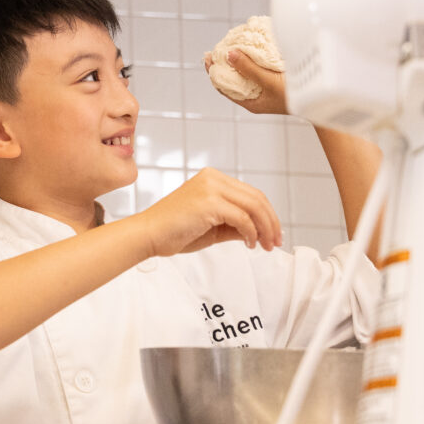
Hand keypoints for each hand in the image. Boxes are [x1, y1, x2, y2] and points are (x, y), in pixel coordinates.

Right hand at [125, 167, 282, 257]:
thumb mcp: (213, 227)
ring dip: (265, 229)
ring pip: (253, 206)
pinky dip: (251, 233)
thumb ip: (236, 225)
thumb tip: (261, 232)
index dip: (268, 215)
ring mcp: (210, 188)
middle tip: (275, 242)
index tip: (273, 234)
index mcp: (212, 178)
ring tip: (265, 246)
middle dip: (271, 222)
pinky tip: (249, 244)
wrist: (148, 235)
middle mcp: (212, 178)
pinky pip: (242, 218)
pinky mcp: (208, 202)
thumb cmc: (175, 232)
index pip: (251, 194)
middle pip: (257, 198)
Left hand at [205, 48, 289, 114]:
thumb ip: (249, 69)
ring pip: (247, 73)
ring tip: (232, 44)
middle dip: (225, 63)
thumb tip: (229, 54)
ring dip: (240, 59)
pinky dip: (255, 59)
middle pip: (234, 78)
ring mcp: (266, 89)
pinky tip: (253, 48)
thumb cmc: (294, 97)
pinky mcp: (276, 81)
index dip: (214, 72)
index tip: (208, 57)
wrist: (320, 102)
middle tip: (217, 48)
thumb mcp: (268, 82)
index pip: (224, 87)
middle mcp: (256, 96)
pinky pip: (260, 69)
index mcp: (250, 102)